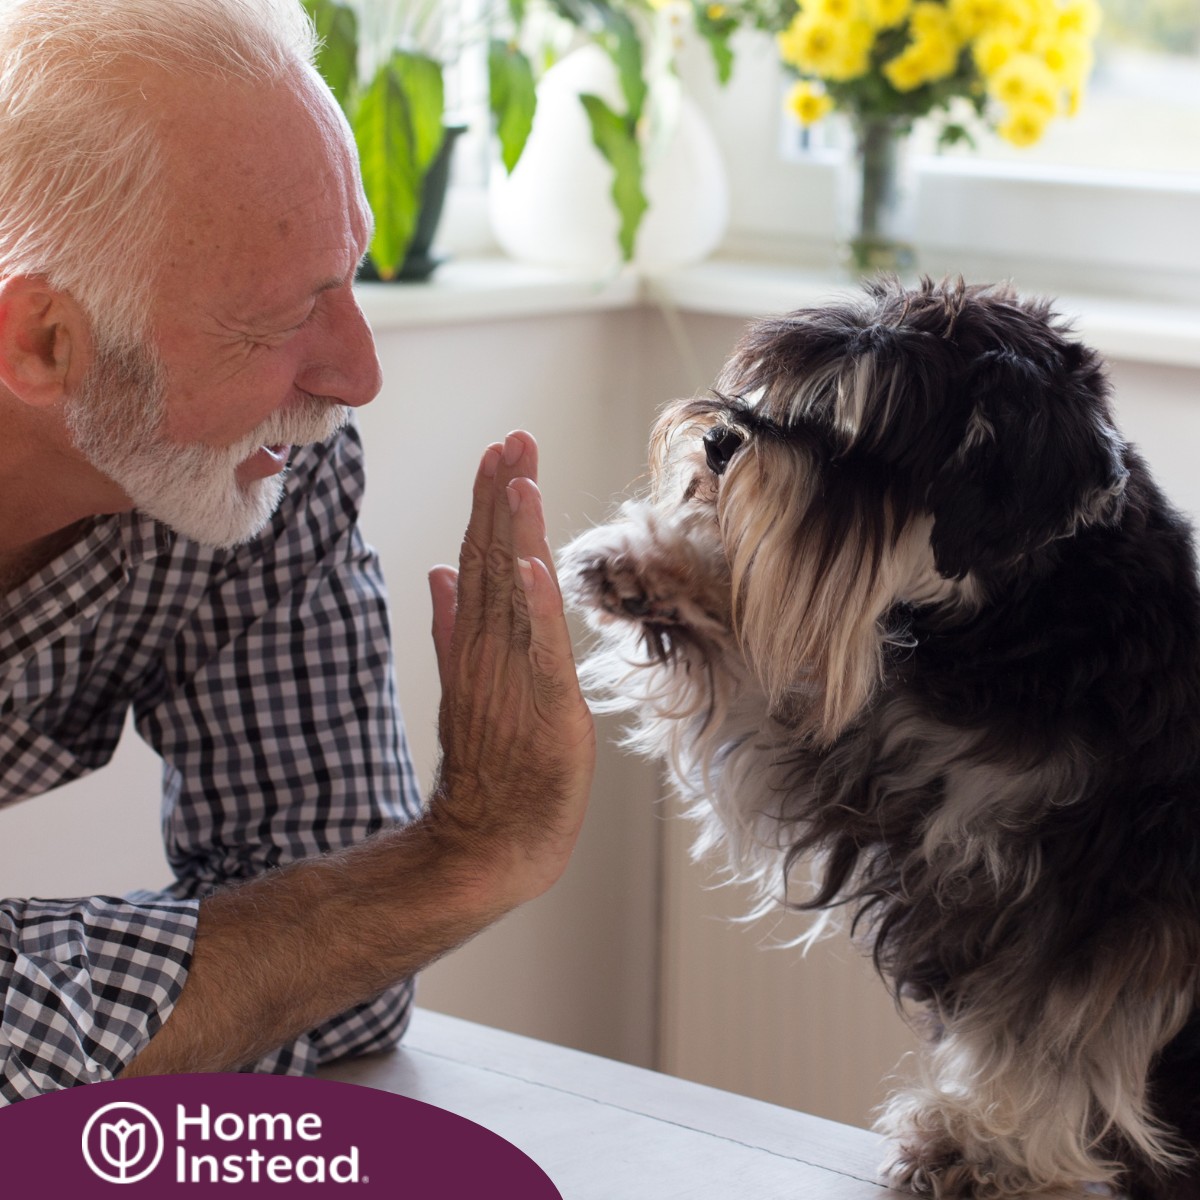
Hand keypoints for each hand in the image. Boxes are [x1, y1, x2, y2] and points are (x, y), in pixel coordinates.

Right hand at [427, 431, 595, 911]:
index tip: (501, 451)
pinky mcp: (541, 702)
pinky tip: (533, 565)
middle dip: (504, 496)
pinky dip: (534, 606)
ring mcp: (511, 672)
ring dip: (516, 532)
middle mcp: (490, 646)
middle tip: (513, 440)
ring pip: (512, 590)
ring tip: (518, 477)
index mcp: (477, 637)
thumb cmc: (491, 760)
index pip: (482, 556)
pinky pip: (537, 646)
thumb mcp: (466, 681)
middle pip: (494, 558)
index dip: (491, 502)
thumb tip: (439, 572)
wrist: (494, 832)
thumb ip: (450, 626)